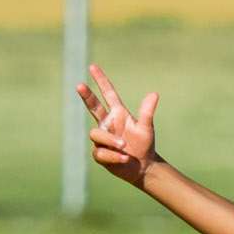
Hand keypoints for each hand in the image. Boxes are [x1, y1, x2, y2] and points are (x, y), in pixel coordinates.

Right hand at [76, 64, 158, 184]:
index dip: (101, 80)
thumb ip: (147, 112)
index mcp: (118, 114)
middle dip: (86, 96)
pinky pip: (101, 152)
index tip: (93, 67)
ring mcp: (102, 138)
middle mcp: (107, 124)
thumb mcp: (147, 128)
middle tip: (79, 85)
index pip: (108, 94)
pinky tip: (124, 158)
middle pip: (93, 107)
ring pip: (96, 134)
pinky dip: (113, 155)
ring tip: (125, 147)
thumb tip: (154, 94)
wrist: (142, 167)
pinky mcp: (100, 154)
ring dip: (111, 140)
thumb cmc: (145, 145)